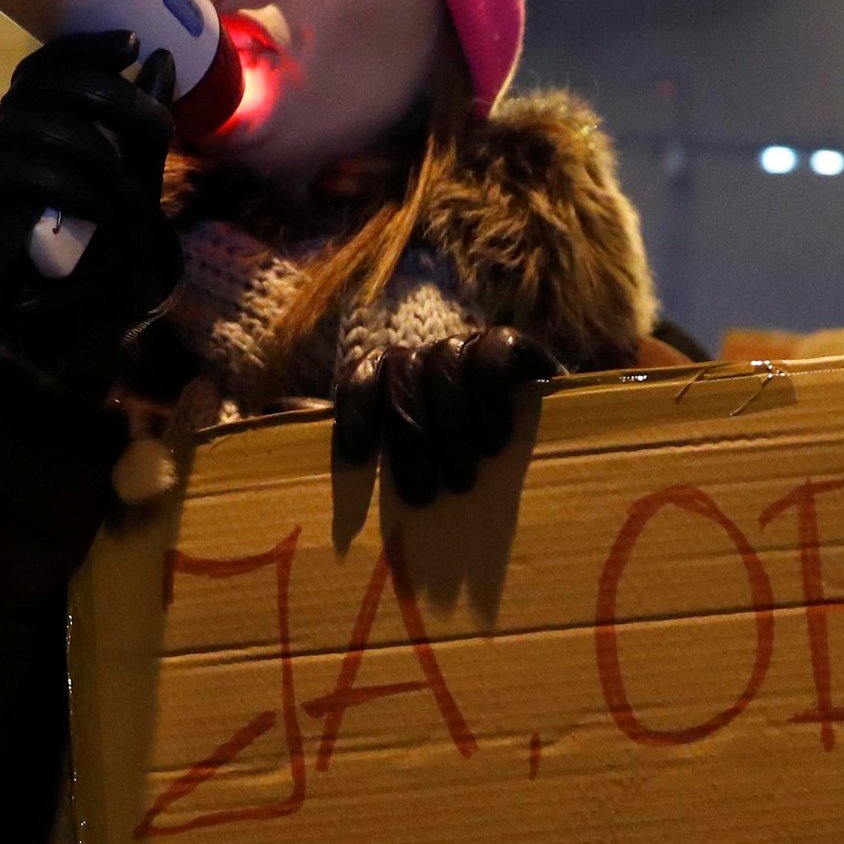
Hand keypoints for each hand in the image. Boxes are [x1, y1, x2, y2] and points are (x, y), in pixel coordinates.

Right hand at [0, 32, 182, 381]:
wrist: (72, 339)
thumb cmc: (104, 265)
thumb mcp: (138, 188)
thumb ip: (143, 132)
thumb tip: (162, 59)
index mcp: (37, 135)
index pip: (44, 70)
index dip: (83, 49)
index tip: (134, 45)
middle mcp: (3, 147)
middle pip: (40, 88)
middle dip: (109, 97)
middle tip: (156, 128)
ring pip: (31, 125)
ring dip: (97, 154)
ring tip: (126, 199)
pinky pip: (20, 171)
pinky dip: (71, 185)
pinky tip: (100, 211)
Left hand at [332, 330, 559, 505]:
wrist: (554, 476)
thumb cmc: (469, 484)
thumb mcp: (412, 474)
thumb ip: (357, 455)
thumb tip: (289, 423)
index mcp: (402, 379)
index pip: (366, 371)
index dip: (356, 407)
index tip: (355, 458)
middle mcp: (433, 358)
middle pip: (404, 370)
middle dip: (409, 436)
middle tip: (420, 495)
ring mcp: (474, 349)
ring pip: (446, 361)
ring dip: (450, 425)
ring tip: (461, 480)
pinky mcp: (519, 351)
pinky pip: (494, 351)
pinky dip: (489, 394)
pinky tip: (494, 439)